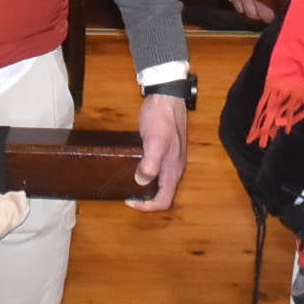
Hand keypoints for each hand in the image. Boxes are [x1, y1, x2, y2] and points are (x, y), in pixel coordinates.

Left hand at [129, 93, 188, 210]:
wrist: (167, 95)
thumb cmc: (162, 117)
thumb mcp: (155, 141)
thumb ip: (150, 163)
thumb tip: (141, 181)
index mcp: (173, 169)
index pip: (164, 200)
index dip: (147, 207)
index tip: (130, 201)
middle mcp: (174, 167)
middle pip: (163, 194)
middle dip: (146, 200)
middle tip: (128, 195)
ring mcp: (172, 158)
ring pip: (161, 183)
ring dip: (146, 188)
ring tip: (130, 184)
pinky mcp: (167, 149)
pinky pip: (158, 170)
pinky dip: (147, 175)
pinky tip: (136, 167)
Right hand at [221, 0, 273, 23]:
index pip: (268, 15)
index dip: (274, 15)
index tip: (278, 13)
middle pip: (254, 15)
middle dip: (262, 14)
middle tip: (268, 9)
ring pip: (242, 10)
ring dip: (249, 8)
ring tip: (256, 2)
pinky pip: (232, 0)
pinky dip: (237, 0)